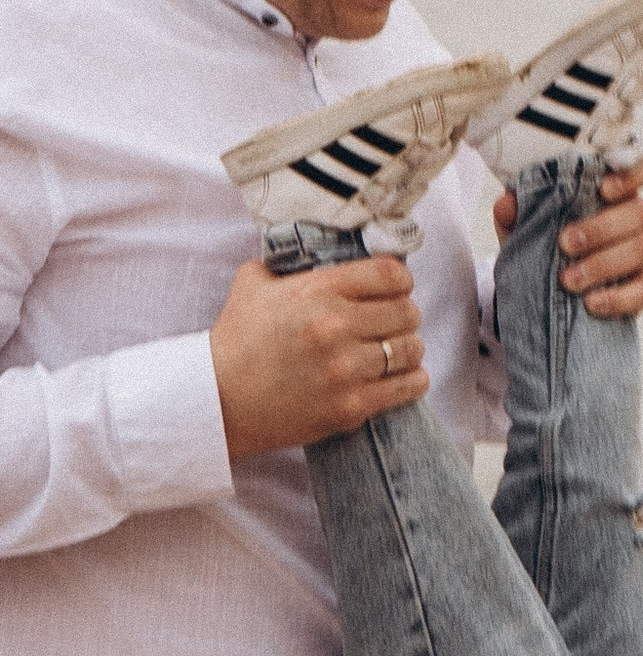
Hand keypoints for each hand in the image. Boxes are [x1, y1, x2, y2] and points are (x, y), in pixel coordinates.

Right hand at [210, 254, 427, 459]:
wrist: (218, 402)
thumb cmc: (235, 342)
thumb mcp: (252, 285)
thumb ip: (286, 264)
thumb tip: (310, 249)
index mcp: (316, 292)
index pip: (390, 274)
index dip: (401, 280)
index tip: (397, 288)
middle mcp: (335, 326)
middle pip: (407, 311)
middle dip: (404, 315)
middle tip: (394, 322)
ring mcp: (345, 369)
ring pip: (411, 349)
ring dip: (408, 348)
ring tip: (396, 350)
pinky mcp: (351, 406)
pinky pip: (408, 386)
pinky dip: (412, 380)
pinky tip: (402, 376)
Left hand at [491, 153, 642, 317]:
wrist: (542, 288)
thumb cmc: (543, 244)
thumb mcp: (521, 227)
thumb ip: (515, 213)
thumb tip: (507, 203)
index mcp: (611, 194)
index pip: (638, 170)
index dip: (631, 173)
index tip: (604, 188)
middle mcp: (633, 220)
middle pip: (640, 212)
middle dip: (601, 228)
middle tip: (565, 244)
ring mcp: (642, 254)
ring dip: (604, 264)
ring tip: (569, 280)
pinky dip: (618, 298)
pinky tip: (591, 302)